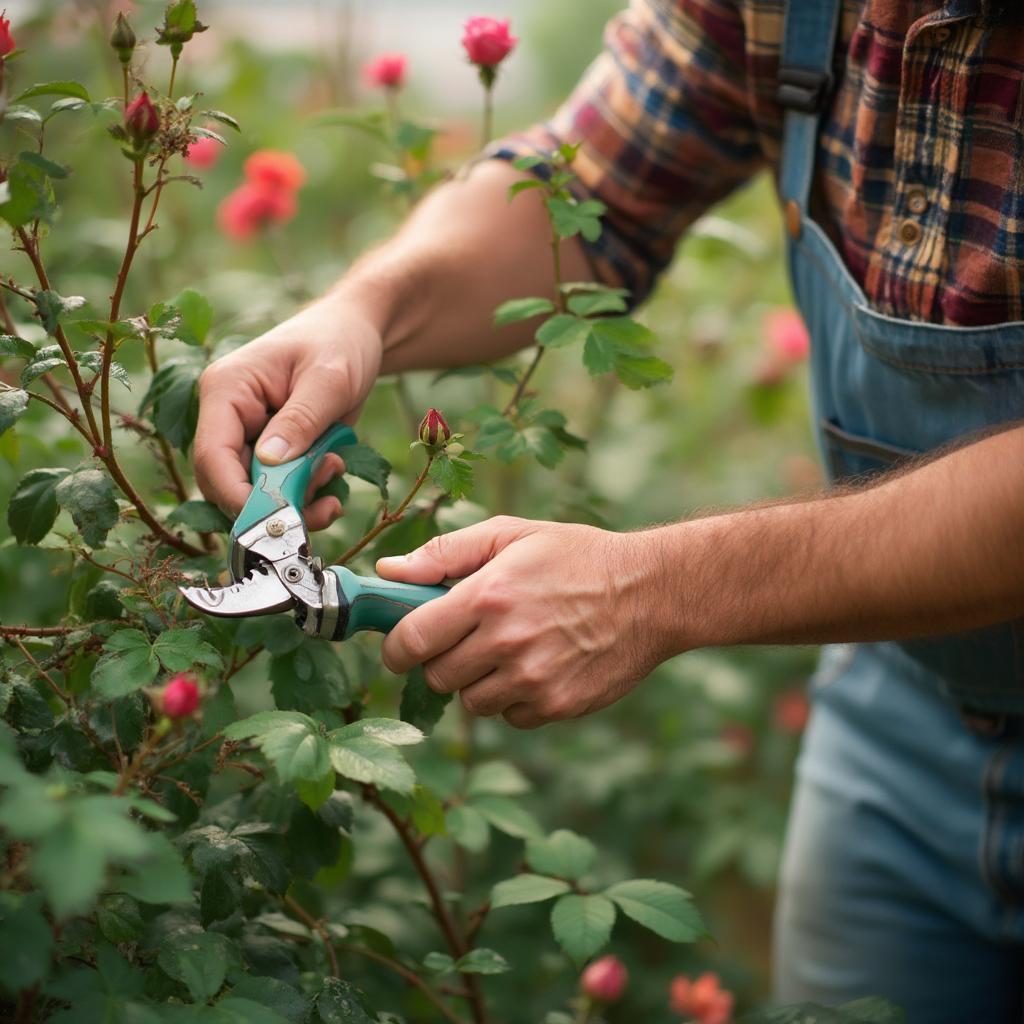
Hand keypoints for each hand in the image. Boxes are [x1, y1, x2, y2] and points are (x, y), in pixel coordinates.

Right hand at [193, 297, 381, 530]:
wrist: (356, 332)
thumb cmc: (339, 342)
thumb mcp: (329, 378)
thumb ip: (301, 420)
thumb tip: (269, 463)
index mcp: (226, 390)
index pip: (212, 455)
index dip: (237, 495)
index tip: (277, 518)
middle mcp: (228, 417)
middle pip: (228, 483)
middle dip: (274, 503)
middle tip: (324, 501)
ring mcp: (249, 436)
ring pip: (254, 493)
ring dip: (296, 501)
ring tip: (334, 474)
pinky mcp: (272, 451)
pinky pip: (278, 489)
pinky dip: (305, 496)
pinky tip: (333, 477)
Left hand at [377, 516, 662, 728]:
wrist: (650, 592)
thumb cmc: (576, 557)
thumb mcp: (512, 535)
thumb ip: (445, 552)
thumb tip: (388, 572)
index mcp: (488, 595)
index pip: (411, 639)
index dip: (396, 647)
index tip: (400, 646)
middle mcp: (506, 641)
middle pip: (437, 675)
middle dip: (442, 659)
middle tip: (468, 638)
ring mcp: (532, 679)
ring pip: (471, 701)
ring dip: (479, 681)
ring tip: (510, 649)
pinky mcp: (557, 705)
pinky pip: (510, 716)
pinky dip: (515, 699)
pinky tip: (539, 666)